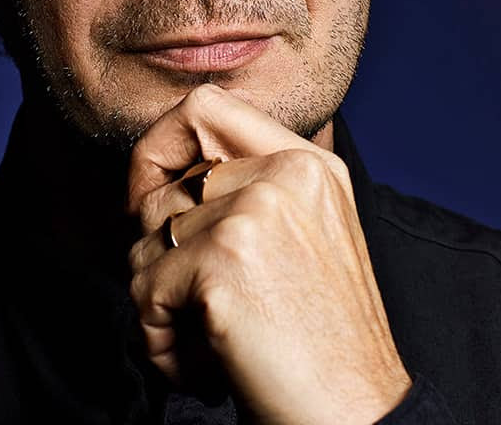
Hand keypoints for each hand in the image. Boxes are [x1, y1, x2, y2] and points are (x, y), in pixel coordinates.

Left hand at [126, 84, 411, 423]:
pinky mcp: (225, 258)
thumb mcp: (304, 241)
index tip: (150, 204)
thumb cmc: (322, 347)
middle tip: (190, 308)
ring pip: (143, 242)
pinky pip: (144, 289)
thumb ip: (247, 195)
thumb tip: (150, 184)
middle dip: (154, 256)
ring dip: (159, 306)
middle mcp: (287, 173)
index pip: (203, 106)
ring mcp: (256, 210)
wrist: (357, 415)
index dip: (157, 149)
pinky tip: (204, 366)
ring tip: (208, 343)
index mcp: (310, 163)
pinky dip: (159, 341)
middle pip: (160, 188)